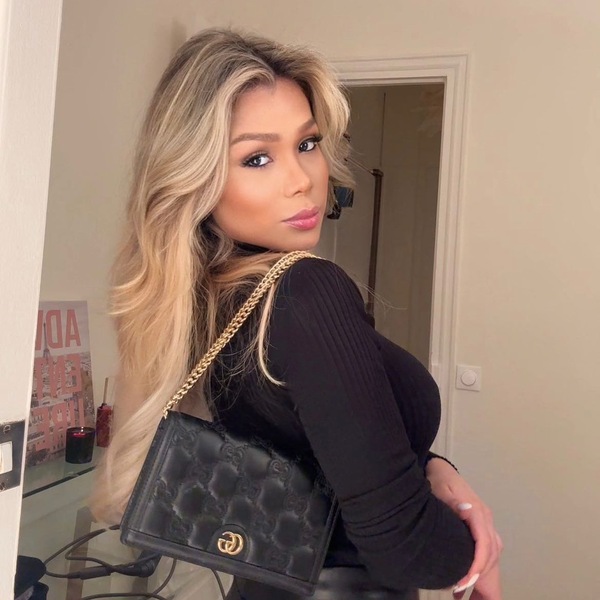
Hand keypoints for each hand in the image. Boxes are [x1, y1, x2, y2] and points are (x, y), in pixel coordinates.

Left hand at [425, 457, 502, 599]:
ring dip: (483, 580)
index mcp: (478, 513)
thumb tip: (466, 510)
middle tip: (467, 599)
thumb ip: (451, 501)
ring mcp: (485, 525)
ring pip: (492, 558)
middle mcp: (485, 521)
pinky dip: (480, 571)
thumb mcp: (441, 489)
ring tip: (465, 597)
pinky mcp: (480, 528)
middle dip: (483, 582)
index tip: (464, 583)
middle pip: (492, 557)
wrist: (439, 469)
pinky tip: (465, 584)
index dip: (477, 566)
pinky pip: (486, 554)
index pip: (484, 545)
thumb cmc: (438, 480)